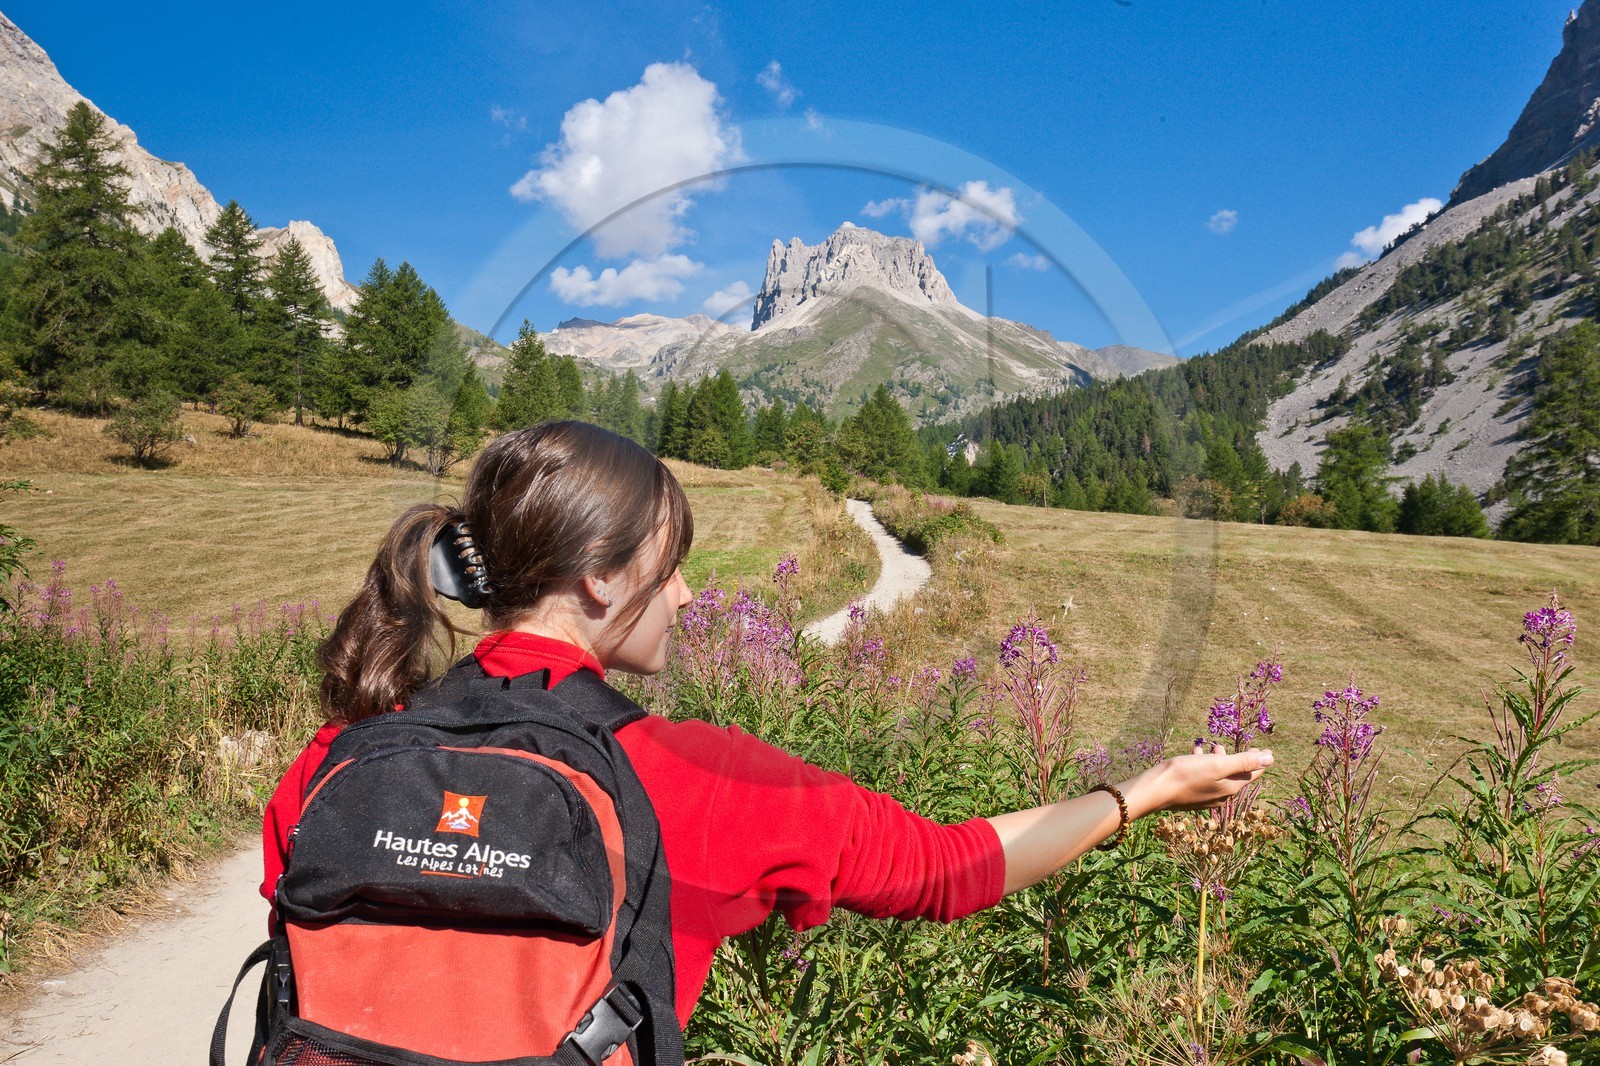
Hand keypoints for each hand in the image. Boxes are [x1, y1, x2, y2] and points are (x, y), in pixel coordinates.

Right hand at [1120, 744, 1272, 818]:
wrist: (1155, 790)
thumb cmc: (1186, 774)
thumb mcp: (1218, 764)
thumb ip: (1244, 762)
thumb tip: (1270, 759)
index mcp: (1230, 787)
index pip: (1252, 774)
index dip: (1260, 761)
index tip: (1266, 749)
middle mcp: (1220, 795)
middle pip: (1236, 775)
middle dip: (1240, 760)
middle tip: (1245, 747)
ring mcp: (1205, 796)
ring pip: (1219, 775)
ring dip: (1220, 760)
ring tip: (1214, 746)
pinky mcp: (1191, 793)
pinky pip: (1204, 777)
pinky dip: (1204, 764)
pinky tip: (1195, 753)